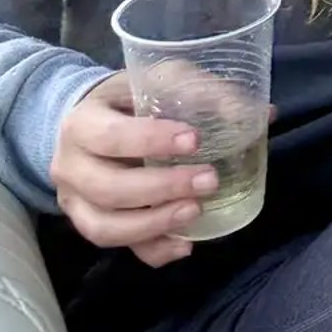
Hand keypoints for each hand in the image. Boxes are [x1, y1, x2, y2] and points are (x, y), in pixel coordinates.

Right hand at [51, 71, 214, 266]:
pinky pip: (118, 248)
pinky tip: (185, 243)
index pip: (111, 137)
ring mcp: (74, 202)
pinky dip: (152, 250)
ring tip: (196, 213)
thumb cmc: (130, 99)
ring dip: (155, 225)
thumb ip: (203, 92)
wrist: (91, 121)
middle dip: (161, 189)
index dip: (152, 142)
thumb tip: (262, 114)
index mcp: (81, 123)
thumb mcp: (159, 81)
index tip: (195, 140)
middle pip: (108, 189)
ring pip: (106, 228)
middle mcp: (69, 166)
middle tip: (209, 181)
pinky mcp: (89, 225)